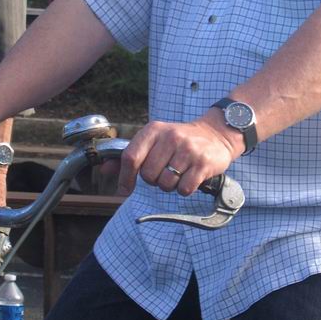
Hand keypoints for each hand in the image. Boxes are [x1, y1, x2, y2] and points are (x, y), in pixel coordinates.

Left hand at [117, 111, 242, 196]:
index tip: (125, 188)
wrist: (216, 134)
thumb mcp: (154, 141)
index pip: (130, 157)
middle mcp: (170, 137)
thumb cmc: (179, 141)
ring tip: (178, 173)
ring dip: (169, 185)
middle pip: (148, 175)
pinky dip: (184, 189)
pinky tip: (189, 177)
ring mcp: (188, 150)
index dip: (125, 177)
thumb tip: (104, 170)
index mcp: (154, 130)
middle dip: (153, 180)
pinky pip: (184, 189)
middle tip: (164, 171)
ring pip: (165, 184)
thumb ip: (129, 156)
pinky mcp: (203, 163)